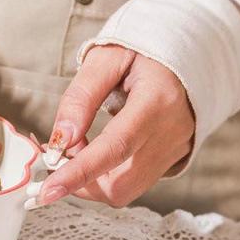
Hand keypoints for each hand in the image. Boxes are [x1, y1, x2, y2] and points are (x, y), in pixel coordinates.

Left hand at [36, 45, 194, 207]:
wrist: (192, 49)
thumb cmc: (144, 48)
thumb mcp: (106, 58)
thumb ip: (81, 98)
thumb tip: (60, 140)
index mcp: (157, 101)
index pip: (115, 148)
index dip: (79, 174)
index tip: (48, 191)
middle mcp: (171, 132)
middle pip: (120, 183)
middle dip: (80, 182)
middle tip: (56, 155)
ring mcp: (175, 148)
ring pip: (126, 189)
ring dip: (91, 180)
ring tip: (75, 149)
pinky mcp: (173, 157)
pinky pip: (134, 181)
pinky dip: (107, 176)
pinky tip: (94, 152)